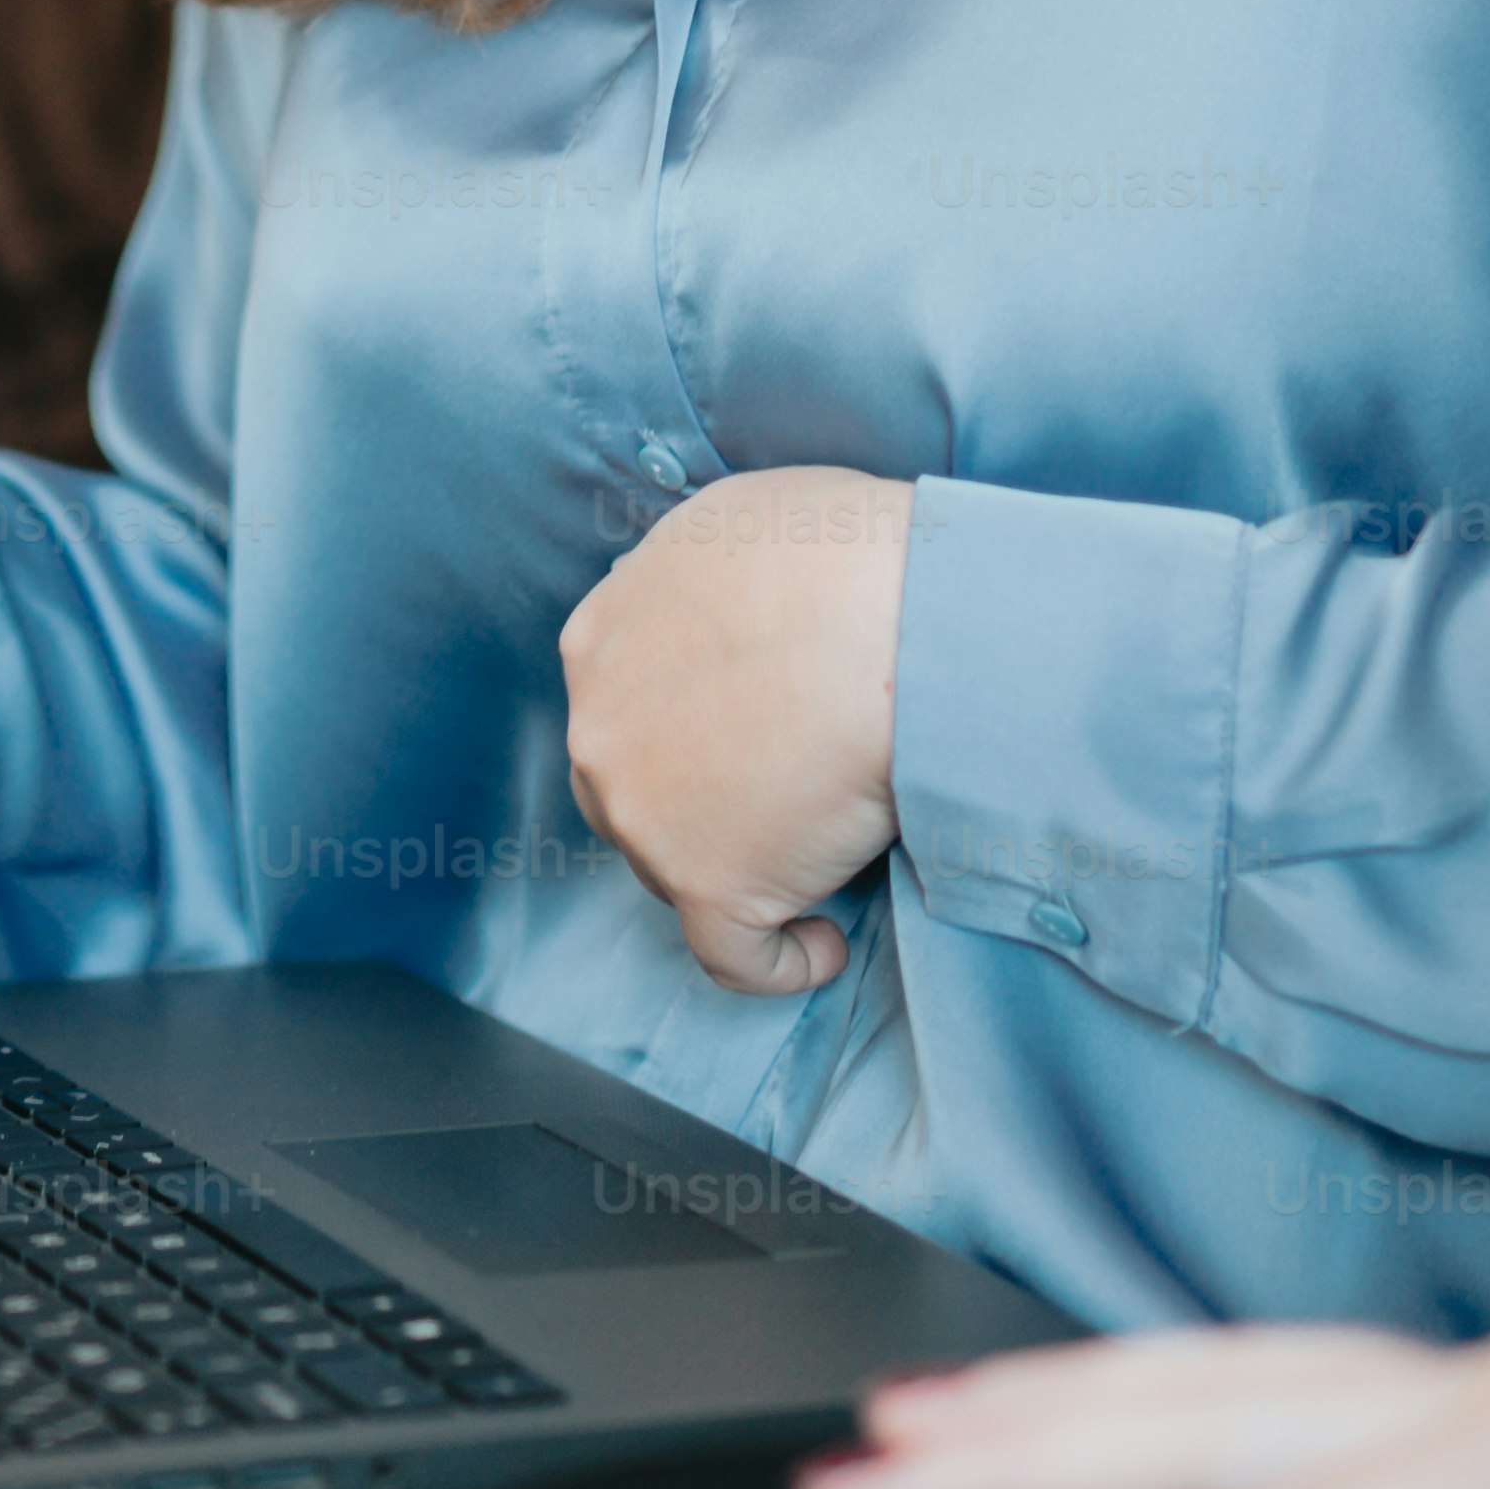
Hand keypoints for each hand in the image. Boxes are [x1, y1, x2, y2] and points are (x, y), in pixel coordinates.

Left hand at [560, 465, 912, 991]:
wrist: (890, 623)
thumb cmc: (842, 558)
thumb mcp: (735, 528)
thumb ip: (701, 584)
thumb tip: (729, 608)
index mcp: (599, 639)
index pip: (623, 704)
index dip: (680, 724)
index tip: (741, 734)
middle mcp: (599, 731)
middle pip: (633, 789)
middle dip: (691, 798)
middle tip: (778, 790)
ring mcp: (646, 818)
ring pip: (675, 867)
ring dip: (740, 865)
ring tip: (819, 852)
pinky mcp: (708, 887)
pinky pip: (733, 956)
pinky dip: (779, 960)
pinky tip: (824, 945)